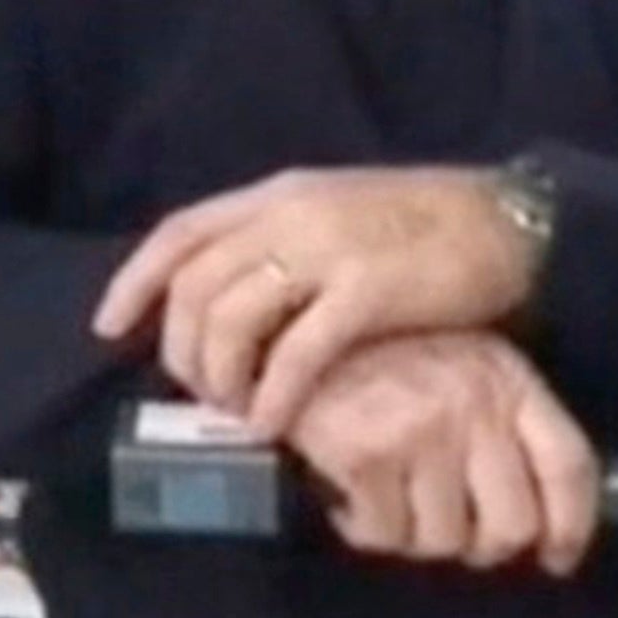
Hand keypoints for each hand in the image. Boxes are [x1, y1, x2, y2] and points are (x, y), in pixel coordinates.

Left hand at [95, 167, 540, 435]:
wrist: (507, 221)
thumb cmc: (424, 227)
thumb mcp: (338, 215)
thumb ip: (283, 243)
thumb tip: (233, 298)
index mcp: (279, 194)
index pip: (180, 234)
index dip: (134, 282)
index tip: (109, 328)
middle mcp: (290, 215)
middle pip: (194, 287)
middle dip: (180, 350)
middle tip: (200, 394)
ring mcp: (327, 251)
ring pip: (230, 320)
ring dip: (220, 377)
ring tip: (237, 410)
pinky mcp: (366, 292)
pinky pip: (295, 354)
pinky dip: (272, 396)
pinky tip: (272, 424)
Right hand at [282, 332, 599, 576]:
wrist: (292, 333)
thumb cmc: (381, 357)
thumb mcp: (461, 368)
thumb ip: (499, 426)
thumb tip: (533, 520)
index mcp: (508, 379)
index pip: (568, 466)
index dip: (571, 525)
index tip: (557, 557)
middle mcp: (475, 404)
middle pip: (512, 525)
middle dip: (481, 546)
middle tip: (452, 534)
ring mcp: (422, 431)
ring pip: (443, 541)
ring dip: (415, 536)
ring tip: (391, 502)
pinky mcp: (368, 455)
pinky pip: (383, 536)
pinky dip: (364, 528)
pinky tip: (350, 495)